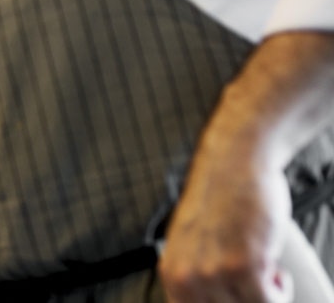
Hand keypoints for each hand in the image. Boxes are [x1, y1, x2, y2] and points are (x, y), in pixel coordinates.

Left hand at [159, 119, 292, 302]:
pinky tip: (275, 270)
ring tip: (265, 272)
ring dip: (266, 296)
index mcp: (171, 274)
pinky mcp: (241, 266)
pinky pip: (267, 302)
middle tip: (258, 284)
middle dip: (248, 300)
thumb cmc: (220, 201)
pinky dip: (280, 292)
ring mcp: (212, 273)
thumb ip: (198, 277)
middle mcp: (185, 278)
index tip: (237, 297)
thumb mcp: (195, 245)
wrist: (233, 163)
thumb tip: (216, 299)